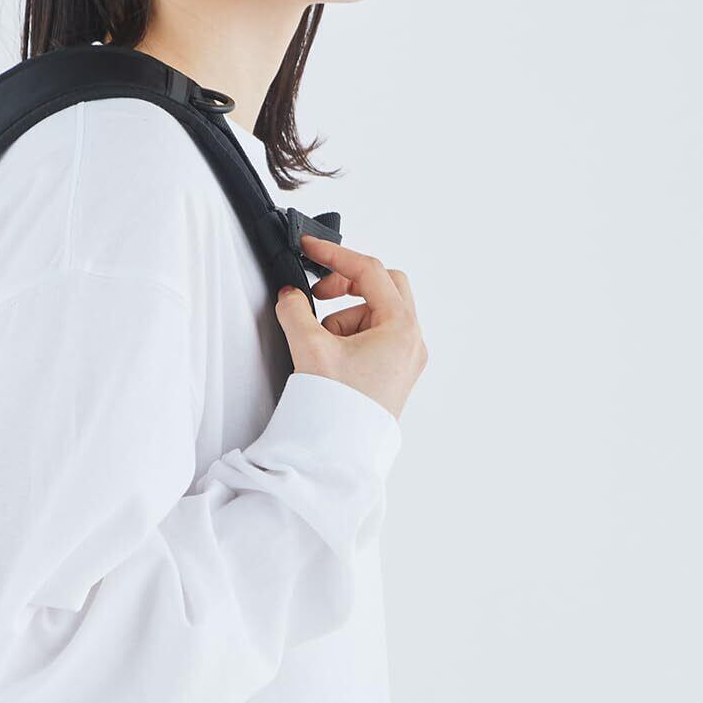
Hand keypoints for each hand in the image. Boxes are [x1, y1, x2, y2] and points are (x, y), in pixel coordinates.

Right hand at [273, 233, 426, 422]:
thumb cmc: (339, 410)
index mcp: (400, 328)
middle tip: (319, 293)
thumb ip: (295, 311)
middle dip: (347, 286)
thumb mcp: (309, 349)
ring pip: (377, 314)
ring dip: (345, 317)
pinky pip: (376, 338)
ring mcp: (406, 358)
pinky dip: (351, 337)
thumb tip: (291, 298)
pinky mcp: (395, 373)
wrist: (342, 455)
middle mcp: (411, 341)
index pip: (369, 271)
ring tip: (321, 344)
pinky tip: (331, 359)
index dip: (335, 255)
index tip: (311, 248)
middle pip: (383, 287)